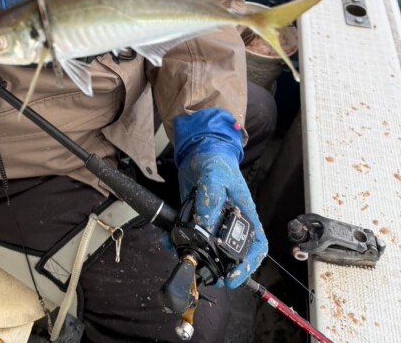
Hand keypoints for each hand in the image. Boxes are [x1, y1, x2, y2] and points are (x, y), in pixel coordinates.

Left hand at [174, 109, 267, 288]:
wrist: (198, 150)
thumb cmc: (216, 160)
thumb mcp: (215, 175)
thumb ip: (211, 199)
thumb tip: (205, 224)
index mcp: (244, 214)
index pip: (256, 245)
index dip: (248, 264)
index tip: (233, 276)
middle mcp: (230, 222)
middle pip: (230, 253)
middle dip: (218, 266)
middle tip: (204, 271)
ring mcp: (212, 222)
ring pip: (207, 248)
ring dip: (195, 255)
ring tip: (182, 256)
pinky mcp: (196, 218)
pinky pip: (189, 236)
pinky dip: (178, 242)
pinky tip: (169, 240)